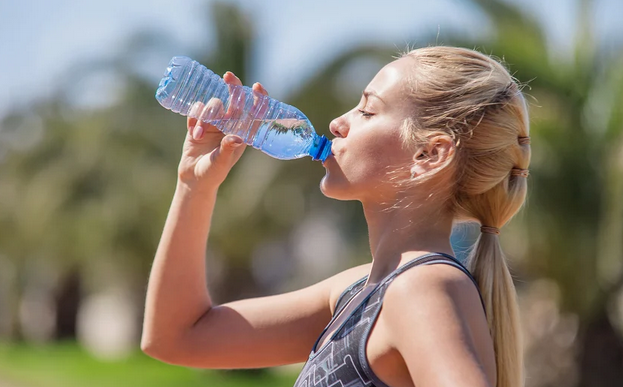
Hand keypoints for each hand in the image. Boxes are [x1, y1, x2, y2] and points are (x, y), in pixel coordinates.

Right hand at [177, 72, 268, 190]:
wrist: (194, 178)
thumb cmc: (213, 173)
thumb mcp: (221, 163)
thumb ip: (227, 149)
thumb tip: (237, 138)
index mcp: (242, 133)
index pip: (255, 112)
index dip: (259, 98)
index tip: (257, 87)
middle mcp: (230, 124)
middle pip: (235, 99)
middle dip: (233, 86)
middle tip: (228, 76)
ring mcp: (214, 122)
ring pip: (213, 104)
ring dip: (205, 115)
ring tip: (199, 135)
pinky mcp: (198, 122)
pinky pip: (196, 110)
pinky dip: (194, 118)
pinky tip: (194, 133)